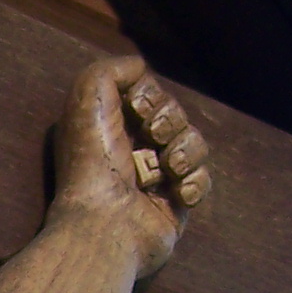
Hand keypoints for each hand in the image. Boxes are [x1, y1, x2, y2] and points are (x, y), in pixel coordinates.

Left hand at [48, 56, 210, 280]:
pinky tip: (177, 194)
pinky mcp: (173, 205)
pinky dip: (194, 182)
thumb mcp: (89, 94)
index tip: (139, 107)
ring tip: (168, 168)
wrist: (104, 223)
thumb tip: (140, 71)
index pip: (147, 95)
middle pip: (174, 117)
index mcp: (105, 127)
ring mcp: (151, 179)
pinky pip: (202, 181)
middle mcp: (126, 151)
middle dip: (171, 120)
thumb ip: (114, 69)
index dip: (151, 95)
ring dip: (186, 150)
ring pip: (193, 145)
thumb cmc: (92, 160)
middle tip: (154, 136)